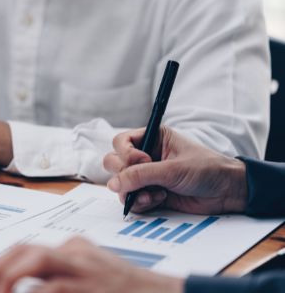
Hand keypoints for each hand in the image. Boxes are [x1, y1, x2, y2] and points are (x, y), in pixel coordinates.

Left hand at [0, 238, 183, 292]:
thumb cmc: (128, 292)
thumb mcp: (93, 276)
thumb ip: (61, 278)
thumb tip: (28, 288)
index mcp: (75, 249)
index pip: (27, 249)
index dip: (0, 265)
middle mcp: (78, 253)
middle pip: (26, 252)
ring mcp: (87, 269)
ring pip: (35, 262)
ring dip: (8, 280)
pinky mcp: (93, 287)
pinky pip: (53, 289)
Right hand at [103, 126, 247, 213]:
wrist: (228, 193)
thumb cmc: (207, 170)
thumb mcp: (173, 169)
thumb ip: (141, 175)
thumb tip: (113, 184)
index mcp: (152, 138)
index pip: (120, 142)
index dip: (125, 154)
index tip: (142, 161)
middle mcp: (146, 155)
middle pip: (114, 163)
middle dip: (125, 175)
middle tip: (142, 181)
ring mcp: (147, 176)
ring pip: (120, 183)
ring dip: (133, 192)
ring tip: (153, 195)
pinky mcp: (150, 193)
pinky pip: (131, 199)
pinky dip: (141, 202)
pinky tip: (158, 200)